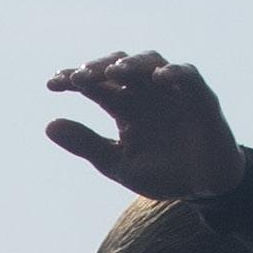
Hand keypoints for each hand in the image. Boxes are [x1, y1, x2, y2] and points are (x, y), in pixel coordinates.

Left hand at [45, 51, 242, 198]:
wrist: (202, 189)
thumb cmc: (162, 172)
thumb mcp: (117, 163)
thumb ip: (87, 144)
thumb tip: (49, 125)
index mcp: (124, 105)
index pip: (95, 84)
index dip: (74, 80)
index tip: (52, 84)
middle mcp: (145, 92)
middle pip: (120, 66)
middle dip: (99, 68)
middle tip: (79, 76)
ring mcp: (172, 91)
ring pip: (151, 63)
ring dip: (132, 64)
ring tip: (114, 70)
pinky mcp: (200, 97)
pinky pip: (188, 77)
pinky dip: (175, 74)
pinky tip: (158, 77)